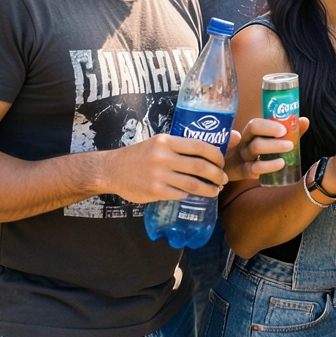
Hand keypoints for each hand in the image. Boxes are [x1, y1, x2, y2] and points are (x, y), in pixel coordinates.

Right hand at [99, 134, 227, 203]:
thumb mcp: (160, 143)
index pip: (199, 146)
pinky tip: (193, 194)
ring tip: (215, 190)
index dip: (217, 155)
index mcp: (166, 141)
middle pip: (200, 166)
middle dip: (217, 174)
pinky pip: (179, 194)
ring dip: (208, 189)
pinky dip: (189, 195)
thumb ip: (184, 145)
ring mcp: (158, 175)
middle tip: (224, 179)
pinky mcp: (154, 191)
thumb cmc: (142, 155)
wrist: (111, 169)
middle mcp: (163, 157)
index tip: (223, 162)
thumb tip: (220, 142)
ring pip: (192, 184)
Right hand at [224, 116, 308, 182]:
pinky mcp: (244, 171)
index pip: (255, 124)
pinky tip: (280, 164)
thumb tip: (305, 120)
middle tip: (290, 143)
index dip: (269, 126)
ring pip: (255, 151)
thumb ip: (289, 131)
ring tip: (289, 150)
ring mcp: (243, 157)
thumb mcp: (270, 140)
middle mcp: (245, 142)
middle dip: (273, 139)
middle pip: (255, 137)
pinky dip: (267, 166)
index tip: (283, 129)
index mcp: (251, 132)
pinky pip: (253, 169)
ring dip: (273, 149)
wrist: (234, 167)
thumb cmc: (258, 150)